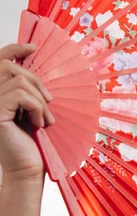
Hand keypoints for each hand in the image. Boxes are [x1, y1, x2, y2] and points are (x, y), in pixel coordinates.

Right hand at [0, 43, 54, 179]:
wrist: (28, 168)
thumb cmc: (31, 142)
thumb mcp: (30, 109)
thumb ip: (27, 89)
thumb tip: (35, 62)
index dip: (14, 49)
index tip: (33, 47)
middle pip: (9, 67)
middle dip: (36, 81)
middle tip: (49, 102)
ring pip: (19, 81)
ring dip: (39, 100)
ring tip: (44, 119)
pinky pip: (21, 95)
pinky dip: (36, 107)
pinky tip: (39, 123)